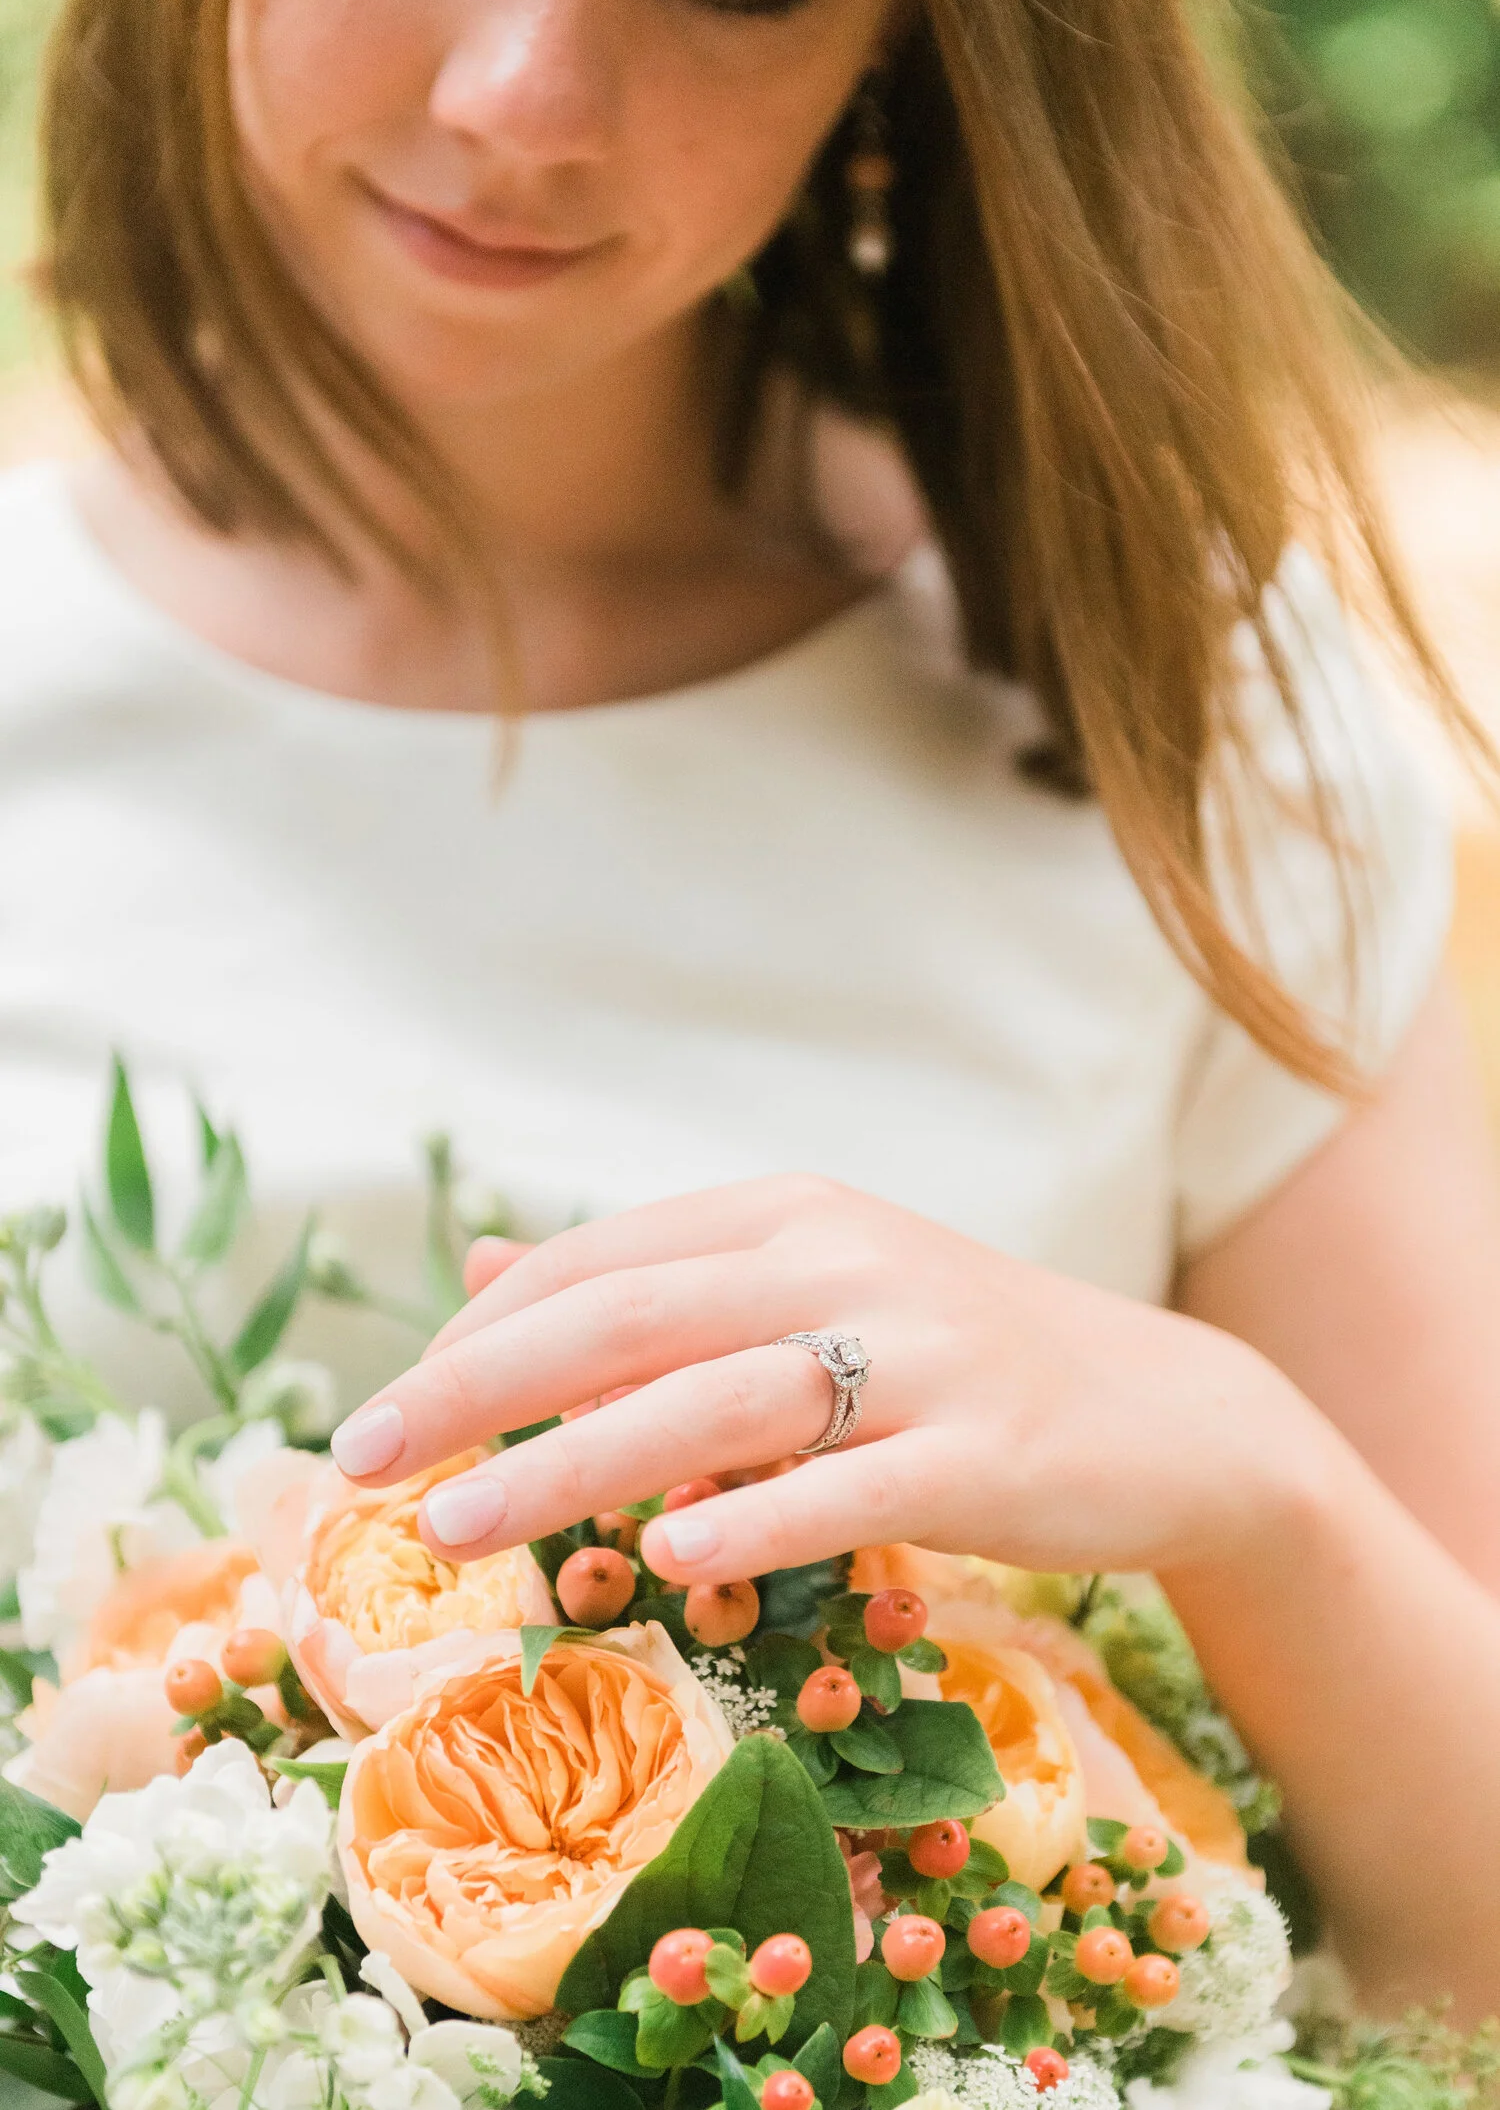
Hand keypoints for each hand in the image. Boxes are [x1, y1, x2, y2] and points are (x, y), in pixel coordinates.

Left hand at [329, 1175, 1322, 1586]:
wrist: (1166, 1411)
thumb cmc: (958, 1357)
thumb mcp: (808, 1285)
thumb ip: (652, 1275)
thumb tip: (481, 1266)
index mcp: (788, 1211)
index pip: (598, 1258)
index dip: (478, 1332)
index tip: (388, 1408)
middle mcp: (842, 1260)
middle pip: (630, 1316)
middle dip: (480, 1387)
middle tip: (361, 1458)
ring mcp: (921, 1354)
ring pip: (716, 1400)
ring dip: (573, 1463)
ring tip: (455, 1525)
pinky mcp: (984, 1451)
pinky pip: (850, 1489)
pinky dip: (755, 1520)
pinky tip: (667, 1560)